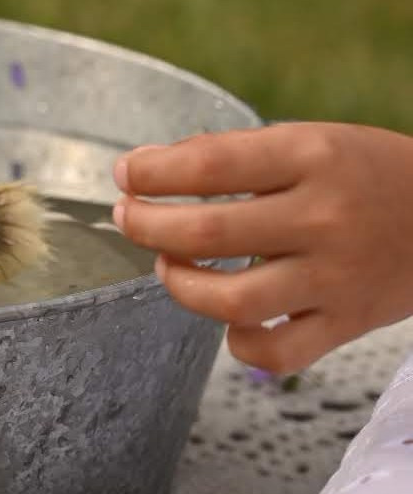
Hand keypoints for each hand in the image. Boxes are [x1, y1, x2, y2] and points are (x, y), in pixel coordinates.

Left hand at [112, 123, 412, 372]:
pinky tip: (228, 320)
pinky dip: (240, 344)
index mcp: (311, 157)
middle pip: (207, 233)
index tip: (126, 175)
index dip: (152, 174)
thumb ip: (236, 155)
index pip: (208, 166)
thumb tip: (152, 168)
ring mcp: (335, 276)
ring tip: (168, 264)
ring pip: (232, 301)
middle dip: (148, 225)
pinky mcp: (346, 323)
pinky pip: (276, 353)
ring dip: (180, 284)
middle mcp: (322, 217)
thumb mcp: (311, 140)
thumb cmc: (367, 172)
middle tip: (129, 217)